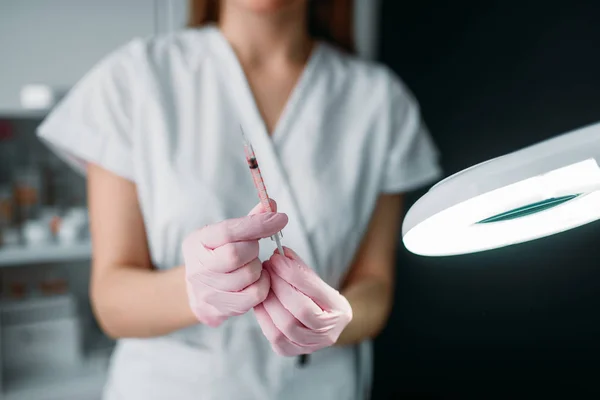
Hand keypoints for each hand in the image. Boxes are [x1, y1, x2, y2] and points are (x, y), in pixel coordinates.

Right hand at [182, 201, 287, 326]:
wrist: (199, 291)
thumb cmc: (218, 255)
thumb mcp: (227, 234)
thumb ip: (249, 220)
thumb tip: (270, 204)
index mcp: (197, 241)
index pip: (228, 231)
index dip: (257, 224)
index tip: (281, 218)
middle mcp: (196, 267)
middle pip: (235, 254)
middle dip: (253, 249)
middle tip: (253, 249)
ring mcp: (205, 292)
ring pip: (248, 276)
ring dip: (258, 268)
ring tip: (251, 265)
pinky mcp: (218, 310)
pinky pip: (254, 295)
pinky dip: (262, 285)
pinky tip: (255, 281)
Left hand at [254, 247, 352, 355]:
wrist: (324, 325)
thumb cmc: (319, 299)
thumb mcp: (317, 281)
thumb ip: (300, 268)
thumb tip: (281, 253)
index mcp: (339, 311)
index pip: (313, 290)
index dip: (292, 273)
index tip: (277, 258)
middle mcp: (328, 333)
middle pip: (299, 310)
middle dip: (279, 285)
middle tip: (268, 268)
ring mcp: (310, 346)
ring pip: (284, 326)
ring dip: (269, 300)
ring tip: (263, 282)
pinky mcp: (290, 352)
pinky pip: (273, 336)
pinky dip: (264, 316)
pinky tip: (261, 300)